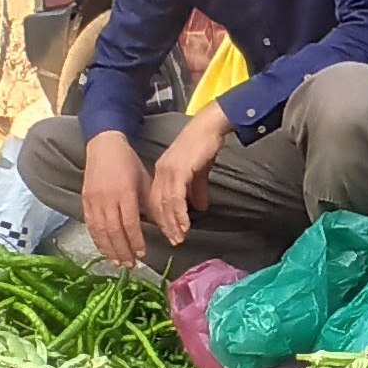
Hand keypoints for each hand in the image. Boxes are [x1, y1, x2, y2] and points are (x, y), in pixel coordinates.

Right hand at [82, 131, 151, 269]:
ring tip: (118, 262)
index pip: (130, 222)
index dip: (135, 240)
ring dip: (109, 249)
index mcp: (125, 192)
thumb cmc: (129, 163)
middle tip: (131, 265)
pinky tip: (104, 249)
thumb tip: (164, 227)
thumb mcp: (145, 181)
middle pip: (114, 230)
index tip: (142, 253)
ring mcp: (94, 200)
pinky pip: (90, 224)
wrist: (104, 146)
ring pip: (100, 230)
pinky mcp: (85, 200)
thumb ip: (152, 205)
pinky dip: (97, 240)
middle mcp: (107, 198)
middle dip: (123, 250)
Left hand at [146, 108, 228, 248]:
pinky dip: (180, 213)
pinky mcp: (179, 170)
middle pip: (159, 205)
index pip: (157, 200)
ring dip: (173, 223)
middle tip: (174, 241)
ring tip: (179, 238)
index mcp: (163, 172)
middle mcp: (162, 172)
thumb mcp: (199, 171)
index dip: (162, 218)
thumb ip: (197, 189)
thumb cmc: (204, 145)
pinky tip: (185, 224)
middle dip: (166, 225)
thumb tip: (199, 207)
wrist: (210, 126)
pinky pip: (177, 197)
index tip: (170, 232)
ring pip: (166, 204)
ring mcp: (169, 171)